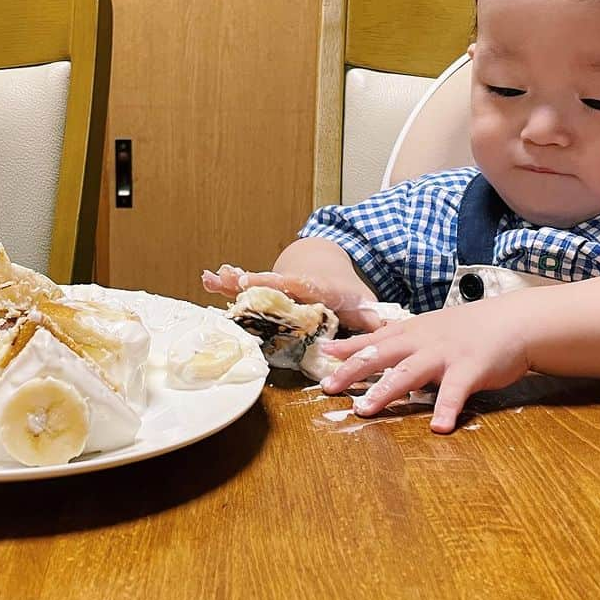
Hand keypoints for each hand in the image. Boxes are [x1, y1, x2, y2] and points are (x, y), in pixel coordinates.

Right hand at [202, 264, 382, 330]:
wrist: (324, 267)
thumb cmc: (342, 291)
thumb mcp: (360, 303)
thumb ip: (374, 320)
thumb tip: (392, 332)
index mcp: (313, 286)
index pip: (298, 285)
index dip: (281, 284)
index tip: (266, 281)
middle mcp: (290, 284)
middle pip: (269, 283)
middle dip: (252, 280)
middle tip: (233, 278)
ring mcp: (275, 286)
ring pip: (252, 283)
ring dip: (232, 281)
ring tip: (212, 277)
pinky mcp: (263, 291)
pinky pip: (243, 288)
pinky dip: (225, 284)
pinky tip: (207, 280)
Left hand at [319, 294, 533, 433]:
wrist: (514, 321)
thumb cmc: (470, 328)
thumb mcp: (432, 328)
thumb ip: (405, 339)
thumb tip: (375, 349)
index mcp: (412, 332)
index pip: (373, 339)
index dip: (347, 348)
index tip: (322, 354)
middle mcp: (423, 341)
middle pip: (381, 355)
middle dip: (352, 371)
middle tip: (328, 388)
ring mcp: (445, 355)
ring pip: (408, 373)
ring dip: (385, 392)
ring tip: (365, 410)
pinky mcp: (470, 369)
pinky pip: (456, 392)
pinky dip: (446, 409)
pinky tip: (438, 428)